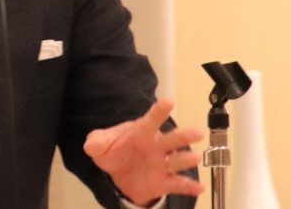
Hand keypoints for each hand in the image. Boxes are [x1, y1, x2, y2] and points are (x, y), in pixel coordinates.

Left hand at [82, 99, 203, 206]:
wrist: (120, 174)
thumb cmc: (115, 150)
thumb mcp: (101, 145)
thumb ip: (97, 142)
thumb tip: (91, 144)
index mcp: (142, 132)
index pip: (151, 120)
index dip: (159, 111)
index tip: (169, 101)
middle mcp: (157, 146)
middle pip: (172, 139)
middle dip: (183, 135)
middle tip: (197, 132)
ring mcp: (162, 164)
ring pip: (177, 160)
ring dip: (186, 159)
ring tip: (194, 157)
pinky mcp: (164, 182)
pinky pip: (178, 183)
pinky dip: (189, 186)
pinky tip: (199, 188)